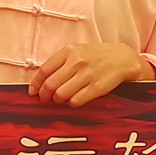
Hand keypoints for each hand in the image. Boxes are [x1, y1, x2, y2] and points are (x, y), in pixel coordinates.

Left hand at [29, 43, 153, 106]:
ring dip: (58, 100)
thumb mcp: (78, 51)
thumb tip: (41, 80)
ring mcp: (87, 75)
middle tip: (45, 99)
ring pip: (61, 94)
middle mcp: (77, 62)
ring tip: (60, 99)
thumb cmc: (97, 56)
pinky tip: (74, 100)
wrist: (123, 58)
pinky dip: (72, 103)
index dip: (36, 84)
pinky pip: (76, 101)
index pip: (44, 70)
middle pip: (50, 85)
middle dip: (44, 96)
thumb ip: (61, 62)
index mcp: (69, 51)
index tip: (33, 92)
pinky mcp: (97, 87)